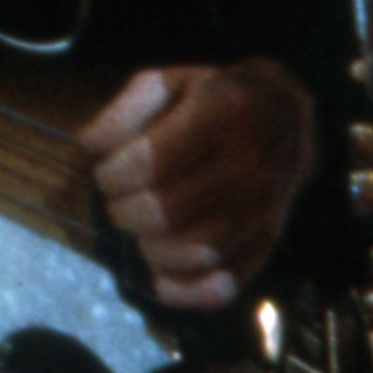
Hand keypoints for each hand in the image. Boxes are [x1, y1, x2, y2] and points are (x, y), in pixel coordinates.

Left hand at [77, 59, 315, 310]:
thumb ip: (121, 112)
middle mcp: (247, 166)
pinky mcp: (267, 244)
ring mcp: (261, 210)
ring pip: (192, 253)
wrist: (285, 118)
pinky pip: (223, 286)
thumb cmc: (211, 98)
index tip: (105, 173)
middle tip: (119, 201)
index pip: (149, 163)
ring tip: (140, 228)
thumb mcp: (166, 82)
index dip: (111, 175)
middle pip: (164, 212)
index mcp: (220, 115)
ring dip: (148, 249)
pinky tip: (158, 274)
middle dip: (123, 211)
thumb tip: (87, 149)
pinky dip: (183, 291)